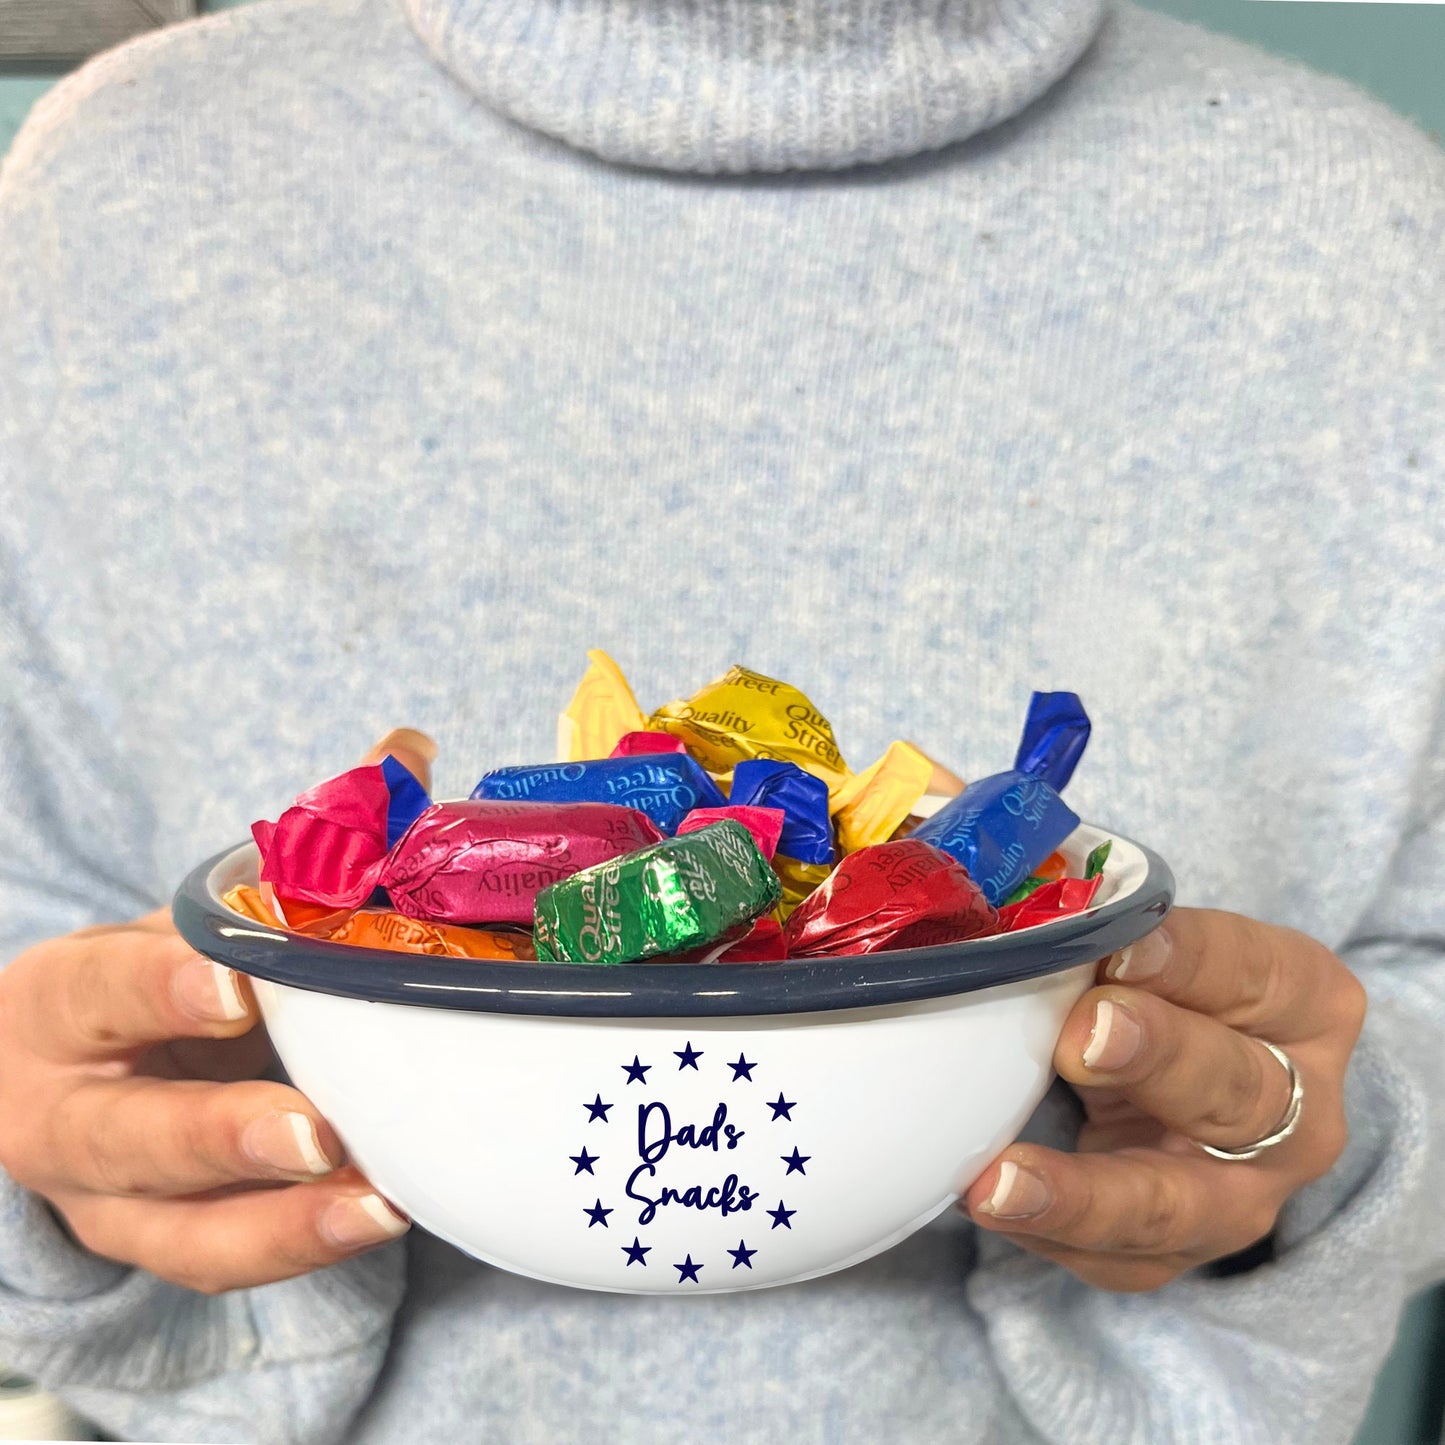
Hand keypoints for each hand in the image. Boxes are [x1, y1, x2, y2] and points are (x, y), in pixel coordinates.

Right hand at [0, 728, 435, 1294]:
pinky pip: (226, 1263)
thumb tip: (405, 748)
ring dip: (284, 1223)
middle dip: (220, 1134)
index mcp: (67, 1003)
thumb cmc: (147, 985)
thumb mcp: (191, 917)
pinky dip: (305, 1247)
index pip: (99, 991)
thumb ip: (298, 843)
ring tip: (382, 1201)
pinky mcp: (162, 1246)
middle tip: (314, 1131)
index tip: (235, 982)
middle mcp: (67, 1112)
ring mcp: (108, 1198)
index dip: (158, 987)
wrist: (67, 1077)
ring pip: (179, 1231)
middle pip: (125, 1136)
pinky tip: (385, 1215)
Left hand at [962, 909, 1365, 1290]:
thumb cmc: (1146, 989)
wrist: (1159, 1076)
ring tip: (999, 1182)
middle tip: (1078, 1041)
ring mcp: (1246, 1194)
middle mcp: (1296, 1108)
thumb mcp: (1141, 951)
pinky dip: (1045, 1233)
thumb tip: (1026, 928)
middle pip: (1236, 1091)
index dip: (1185, 960)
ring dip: (1083, 1195)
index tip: (1117, 948)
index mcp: (1303, 1004)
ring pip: (1174, 1206)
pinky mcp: (1181, 1251)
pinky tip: (983, 1201)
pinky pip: (1115, 1258)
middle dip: (1154, 1062)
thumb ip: (1103, 941)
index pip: (1251, 973)